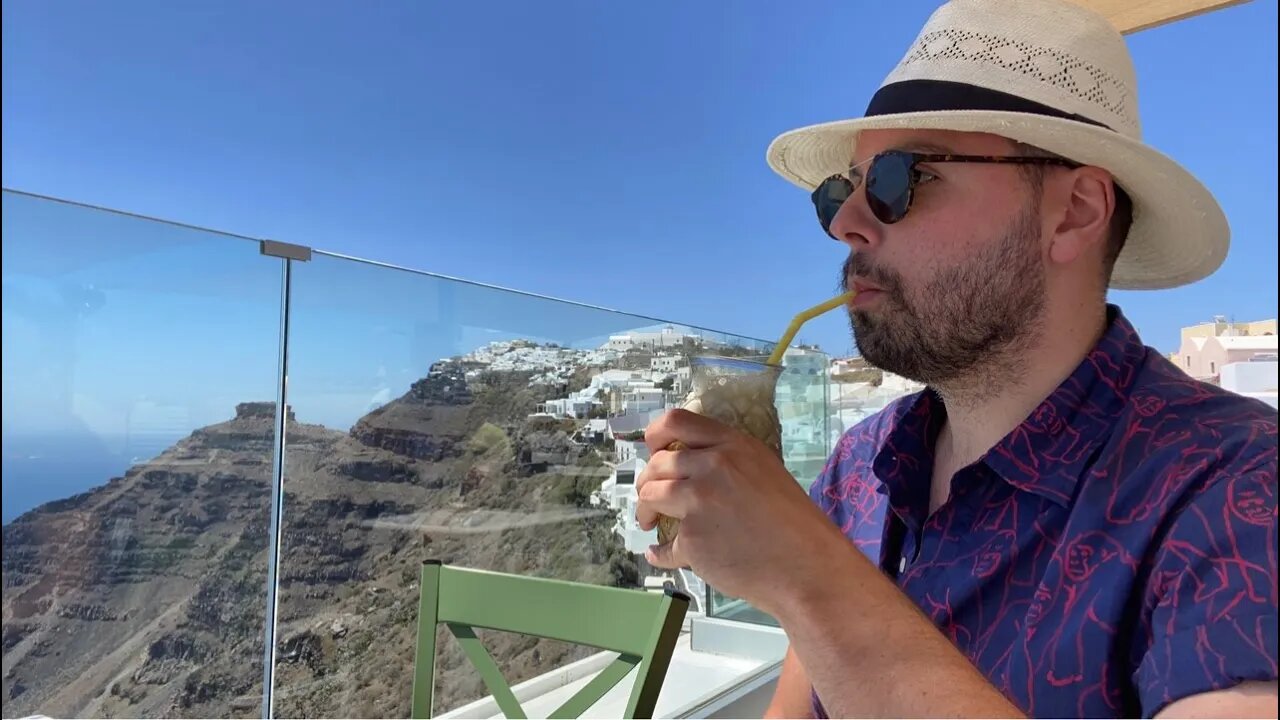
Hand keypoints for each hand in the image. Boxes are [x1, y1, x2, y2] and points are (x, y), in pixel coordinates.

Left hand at [635, 409, 847, 615]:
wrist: (807, 566)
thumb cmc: (793, 522)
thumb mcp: (763, 470)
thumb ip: (727, 461)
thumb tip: (688, 464)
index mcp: (732, 445)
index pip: (676, 421)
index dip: (655, 435)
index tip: (652, 450)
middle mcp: (712, 466)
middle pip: (657, 464)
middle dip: (647, 482)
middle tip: (652, 497)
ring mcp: (699, 501)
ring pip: (650, 496)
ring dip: (645, 511)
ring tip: (651, 523)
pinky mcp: (692, 539)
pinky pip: (663, 546)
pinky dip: (660, 553)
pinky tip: (662, 555)